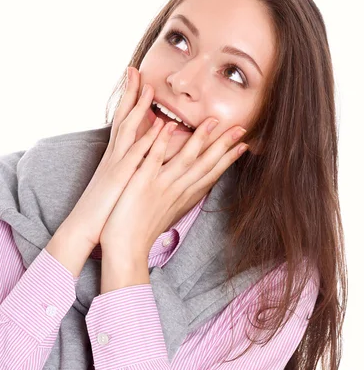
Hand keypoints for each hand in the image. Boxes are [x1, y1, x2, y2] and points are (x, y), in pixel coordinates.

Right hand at [56, 67, 169, 248]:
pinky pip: (134, 155)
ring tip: (149, 87)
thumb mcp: (119, 185)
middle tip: (136, 70)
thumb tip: (138, 163)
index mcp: (116, 158)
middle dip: (130, 94)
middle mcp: (115, 156)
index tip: (139, 83)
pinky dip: (147, 139)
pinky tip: (159, 126)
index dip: (131, 102)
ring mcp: (116, 166)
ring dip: (138, 108)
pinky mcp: (119, 179)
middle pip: (122, 118)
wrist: (85, 229)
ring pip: (127, 130)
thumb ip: (128, 170)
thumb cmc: (104, 211)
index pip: (124, 123)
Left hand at [99, 113, 248, 262]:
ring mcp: (161, 186)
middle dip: (224, 146)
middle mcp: (177, 191)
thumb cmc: (141, 232)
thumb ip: (177, 198)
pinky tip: (169, 125)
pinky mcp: (142, 183)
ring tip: (212, 121)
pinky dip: (162, 142)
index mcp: (183, 198)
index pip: (210, 175)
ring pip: (185, 159)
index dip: (228, 159)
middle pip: (205, 165)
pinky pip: (154, 158)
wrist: (126, 248)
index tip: (244, 145)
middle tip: (242, 128)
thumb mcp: (166, 214)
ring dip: (200, 139)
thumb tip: (186, 190)